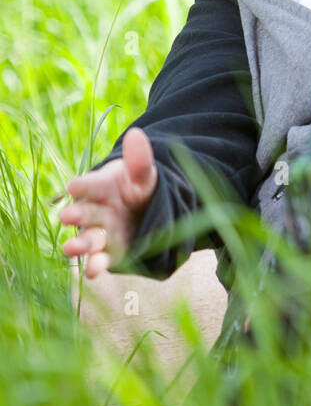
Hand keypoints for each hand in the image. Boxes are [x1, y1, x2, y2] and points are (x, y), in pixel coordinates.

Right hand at [56, 127, 158, 278]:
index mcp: (101, 187)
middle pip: (85, 213)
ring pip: (88, 238)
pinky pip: (100, 259)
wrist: (147, 210)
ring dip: (80, 244)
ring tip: (70, 249)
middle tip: (67, 217)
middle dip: (77, 215)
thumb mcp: (144, 174)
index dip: (83, 185)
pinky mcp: (110, 252)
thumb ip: (140, 160)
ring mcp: (102, 232)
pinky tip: (91, 271)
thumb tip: (137, 134)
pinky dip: (95, 265)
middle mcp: (96, 210)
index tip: (73, 186)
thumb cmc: (138, 187)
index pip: (91, 184)